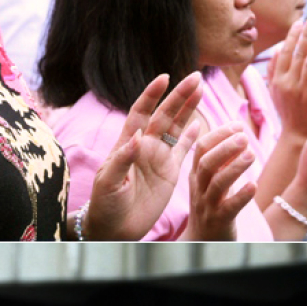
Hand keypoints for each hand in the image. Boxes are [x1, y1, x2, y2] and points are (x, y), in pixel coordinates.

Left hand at [86, 73, 202, 239]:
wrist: (115, 228)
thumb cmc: (105, 204)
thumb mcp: (109, 182)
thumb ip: (122, 159)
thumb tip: (137, 137)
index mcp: (127, 144)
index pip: (140, 113)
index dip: (151, 95)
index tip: (164, 78)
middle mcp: (144, 146)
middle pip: (164, 114)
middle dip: (178, 95)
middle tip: (196, 77)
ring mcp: (158, 158)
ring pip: (176, 127)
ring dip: (188, 109)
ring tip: (200, 90)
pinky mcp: (169, 172)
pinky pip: (183, 150)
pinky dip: (192, 137)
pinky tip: (200, 122)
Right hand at [184, 125, 256, 240]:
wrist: (201, 241)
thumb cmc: (210, 205)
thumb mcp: (210, 180)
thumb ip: (220, 159)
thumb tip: (236, 132)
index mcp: (195, 175)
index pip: (201, 149)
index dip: (219, 134)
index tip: (238, 125)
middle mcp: (199, 188)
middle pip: (206, 163)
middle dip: (225, 147)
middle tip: (244, 136)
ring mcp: (207, 205)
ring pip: (217, 183)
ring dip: (235, 167)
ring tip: (251, 154)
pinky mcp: (219, 221)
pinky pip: (229, 207)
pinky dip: (241, 196)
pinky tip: (254, 185)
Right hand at [268, 19, 306, 138]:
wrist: (298, 134)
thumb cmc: (287, 112)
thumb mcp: (275, 92)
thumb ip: (273, 72)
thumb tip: (276, 51)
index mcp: (277, 80)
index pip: (284, 53)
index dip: (292, 36)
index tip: (299, 23)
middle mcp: (288, 83)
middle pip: (297, 54)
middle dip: (305, 35)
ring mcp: (302, 90)